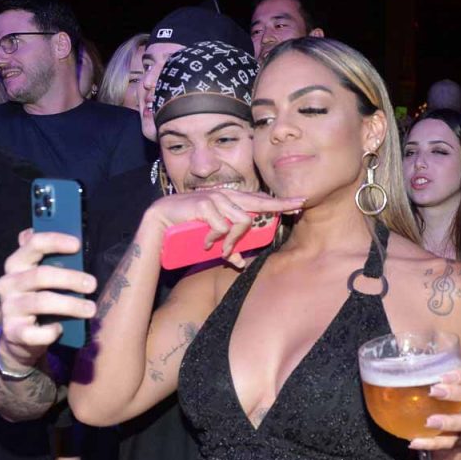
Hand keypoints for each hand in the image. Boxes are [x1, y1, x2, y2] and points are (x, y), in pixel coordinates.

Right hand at [0, 230, 96, 371]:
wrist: (20, 336)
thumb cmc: (38, 298)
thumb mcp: (42, 276)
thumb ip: (50, 258)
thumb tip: (69, 238)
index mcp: (16, 263)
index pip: (33, 244)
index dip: (55, 242)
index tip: (77, 244)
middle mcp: (8, 282)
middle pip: (40, 275)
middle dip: (70, 278)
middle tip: (92, 284)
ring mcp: (9, 307)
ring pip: (41, 302)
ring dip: (70, 305)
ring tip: (91, 309)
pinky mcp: (12, 332)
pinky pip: (34, 332)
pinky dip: (50, 331)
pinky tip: (60, 329)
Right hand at [145, 190, 305, 267]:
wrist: (160, 221)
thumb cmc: (186, 228)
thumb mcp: (211, 238)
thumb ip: (227, 246)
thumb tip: (239, 263)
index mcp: (228, 200)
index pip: (259, 200)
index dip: (279, 202)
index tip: (300, 203)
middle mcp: (225, 196)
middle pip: (259, 203)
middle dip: (280, 206)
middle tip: (298, 207)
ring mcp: (215, 198)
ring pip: (242, 221)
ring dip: (233, 241)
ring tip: (220, 250)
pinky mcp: (204, 205)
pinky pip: (222, 227)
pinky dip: (215, 239)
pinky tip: (205, 243)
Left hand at [410, 358, 460, 451]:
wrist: (441, 417)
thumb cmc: (434, 386)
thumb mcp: (431, 372)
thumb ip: (421, 362)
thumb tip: (392, 353)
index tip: (443, 375)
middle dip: (459, 393)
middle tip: (434, 391)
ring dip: (449, 422)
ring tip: (428, 422)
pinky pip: (451, 443)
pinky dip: (432, 443)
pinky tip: (414, 442)